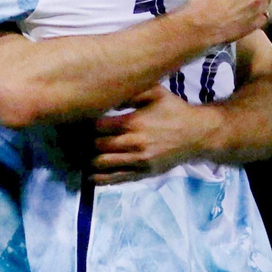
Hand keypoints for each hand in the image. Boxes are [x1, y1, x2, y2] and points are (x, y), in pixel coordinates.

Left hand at [89, 85, 214, 184]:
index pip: (96, 127)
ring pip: (102, 165)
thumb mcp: (155, 93)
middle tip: (73, 141)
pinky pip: (116, 179)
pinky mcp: (143, 174)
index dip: (83, 125)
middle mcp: (133, 143)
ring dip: (87, 161)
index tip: (77, 122)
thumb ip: (130, 91)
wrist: (198, 135)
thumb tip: (104, 93)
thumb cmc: (174, 110)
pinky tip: (90, 174)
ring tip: (79, 156)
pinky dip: (99, 178)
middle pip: (95, 147)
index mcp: (132, 122)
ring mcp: (138, 161)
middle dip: (82, 144)